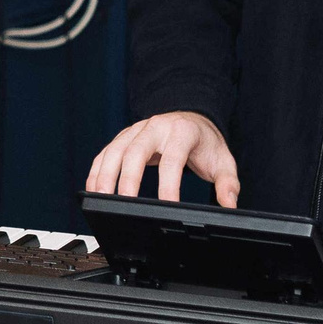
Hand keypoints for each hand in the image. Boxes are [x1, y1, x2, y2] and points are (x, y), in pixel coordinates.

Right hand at [84, 112, 240, 206]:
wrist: (191, 118)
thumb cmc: (204, 142)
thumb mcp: (223, 161)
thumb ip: (227, 183)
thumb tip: (229, 205)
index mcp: (182, 132)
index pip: (173, 158)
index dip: (169, 183)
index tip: (168, 205)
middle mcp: (156, 127)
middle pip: (136, 150)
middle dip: (128, 178)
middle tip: (124, 203)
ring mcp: (137, 130)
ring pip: (115, 150)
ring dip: (105, 175)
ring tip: (101, 199)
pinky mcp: (124, 137)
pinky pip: (106, 152)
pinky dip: (97, 171)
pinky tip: (93, 190)